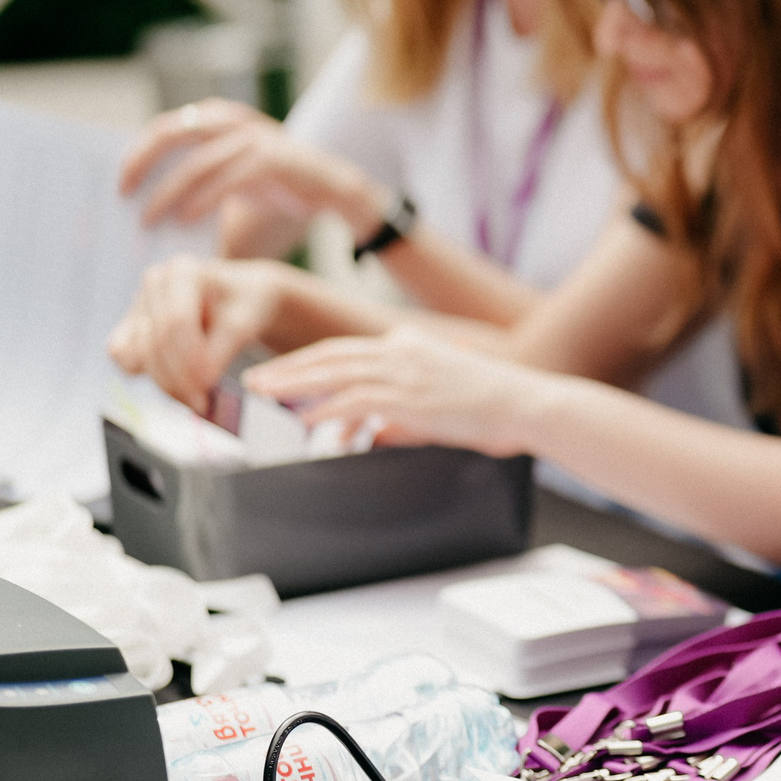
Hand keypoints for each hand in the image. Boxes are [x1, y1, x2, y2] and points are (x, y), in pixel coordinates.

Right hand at [108, 257, 293, 410]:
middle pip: (155, 342)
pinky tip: (177, 382)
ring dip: (164, 382)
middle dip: (178, 379)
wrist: (240, 298)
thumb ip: (220, 351)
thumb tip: (200, 383)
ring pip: (135, 354)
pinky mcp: (130, 327)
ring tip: (196, 397)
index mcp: (184, 271)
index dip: (190, 360)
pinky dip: (148, 374)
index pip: (177, 322)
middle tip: (203, 404)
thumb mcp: (245, 323)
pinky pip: (124, 359)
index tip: (208, 387)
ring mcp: (139, 304)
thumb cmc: (246, 305)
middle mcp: (155, 283)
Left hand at [120, 99, 388, 235]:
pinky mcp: (276, 159)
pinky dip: (204, 200)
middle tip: (123, 196)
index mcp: (219, 120)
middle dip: (141, 164)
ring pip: (197, 161)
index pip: (164, 128)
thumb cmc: (279, 192)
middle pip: (172, 134)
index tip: (117, 184)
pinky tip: (186, 220)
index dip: (136, 153)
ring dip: (168, 192)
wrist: (339, 194)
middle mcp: (234, 121)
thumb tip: (148, 216)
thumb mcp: (231, 184)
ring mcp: (256, 137)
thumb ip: (197, 189)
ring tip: (149, 220)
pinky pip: (229, 178)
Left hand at [246, 326, 540, 457]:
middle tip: (256, 379)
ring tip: (265, 393)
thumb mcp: (439, 405)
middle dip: (288, 367)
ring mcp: (404, 371)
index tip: (282, 373)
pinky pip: (354, 400)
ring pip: (334, 373)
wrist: (524, 403)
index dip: (309, 362)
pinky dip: (325, 410)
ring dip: (294, 383)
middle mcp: (401, 351)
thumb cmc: (493, 407)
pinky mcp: (408, 395)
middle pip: (331, 355)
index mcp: (410, 345)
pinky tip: (305, 419)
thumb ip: (400, 417)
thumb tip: (373, 435)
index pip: (347, 349)